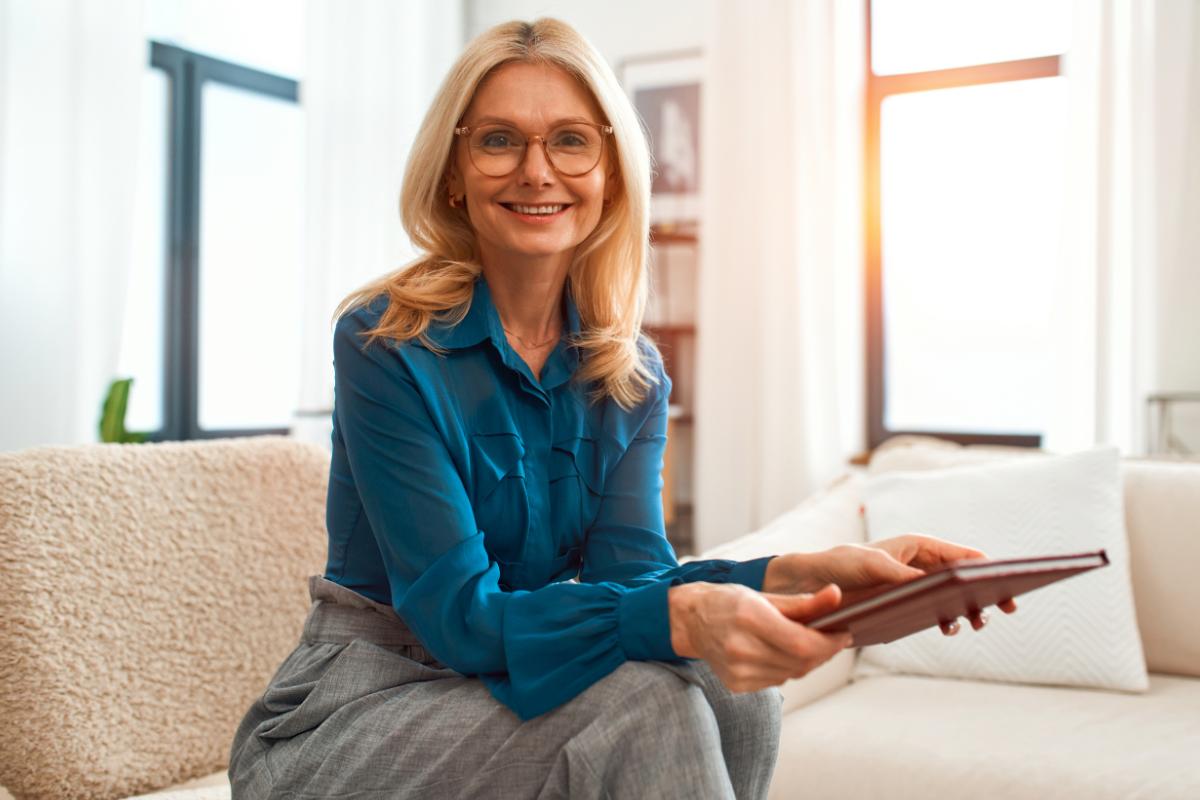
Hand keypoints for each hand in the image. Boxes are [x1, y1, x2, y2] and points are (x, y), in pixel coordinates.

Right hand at [668, 582, 854, 692]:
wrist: (692, 621)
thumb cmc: (729, 601)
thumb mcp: (765, 594)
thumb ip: (803, 601)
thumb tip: (836, 596)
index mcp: (749, 618)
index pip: (802, 643)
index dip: (829, 643)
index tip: (844, 633)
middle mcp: (742, 648)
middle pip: (801, 662)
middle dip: (824, 651)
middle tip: (834, 638)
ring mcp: (738, 671)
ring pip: (793, 674)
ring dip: (809, 660)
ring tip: (810, 643)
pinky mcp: (737, 685)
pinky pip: (777, 680)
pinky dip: (789, 668)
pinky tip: (783, 653)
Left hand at [762, 534, 1017, 636]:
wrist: (815, 582)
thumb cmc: (842, 563)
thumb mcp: (871, 565)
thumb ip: (900, 574)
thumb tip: (926, 583)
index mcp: (919, 547)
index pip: (963, 555)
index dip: (988, 568)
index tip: (1008, 581)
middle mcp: (922, 565)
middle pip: (965, 579)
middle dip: (987, 592)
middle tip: (1005, 609)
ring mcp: (916, 586)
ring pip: (954, 597)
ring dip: (969, 610)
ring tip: (976, 623)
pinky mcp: (906, 604)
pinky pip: (935, 612)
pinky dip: (946, 620)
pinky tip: (948, 629)